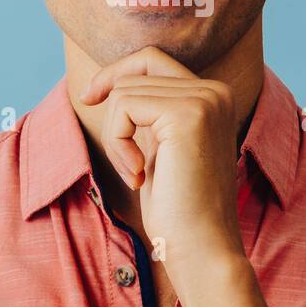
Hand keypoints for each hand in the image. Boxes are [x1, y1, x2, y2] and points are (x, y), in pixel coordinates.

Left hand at [78, 46, 243, 275]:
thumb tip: (109, 83)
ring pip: (126, 91)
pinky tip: (137, 173)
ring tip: (135, 172)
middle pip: (138, 68)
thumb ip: (148, 112)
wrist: (201, 247)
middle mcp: (215, 91)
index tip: (90, 97)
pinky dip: (117, 141)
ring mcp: (205, 100)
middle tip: (116, 150)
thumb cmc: (177, 206)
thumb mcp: (159, 147)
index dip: (117, 73)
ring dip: (116, 136)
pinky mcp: (188, 114)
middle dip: (113, 105)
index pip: (153, 59)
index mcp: (214, 96)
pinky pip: (124, 106)